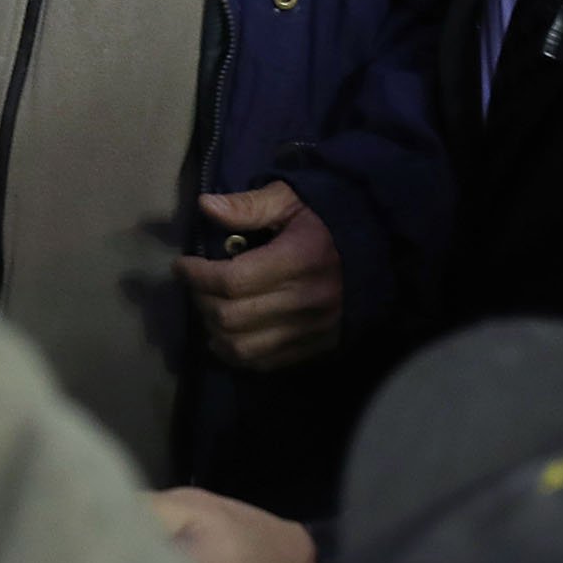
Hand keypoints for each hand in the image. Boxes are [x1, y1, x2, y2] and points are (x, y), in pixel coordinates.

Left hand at [173, 182, 342, 368]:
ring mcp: (311, 331)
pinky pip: (265, 362)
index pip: (233, 280)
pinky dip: (236, 353)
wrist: (380, 252)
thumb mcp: (290, 200)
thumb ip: (248, 205)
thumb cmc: (327, 220)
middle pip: (233, 316)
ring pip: (244, 348)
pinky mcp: (316, 348)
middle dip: (202, 300)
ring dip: (214, 331)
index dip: (198, 275)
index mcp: (299, 260)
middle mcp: (305, 302)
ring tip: (207, 308)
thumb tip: (204, 206)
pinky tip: (224, 335)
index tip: (182, 265)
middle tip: (195, 284)